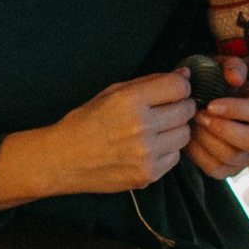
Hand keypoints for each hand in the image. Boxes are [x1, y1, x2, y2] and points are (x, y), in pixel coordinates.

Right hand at [0, 69, 194, 211]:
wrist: (63, 159)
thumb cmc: (86, 122)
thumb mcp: (112, 92)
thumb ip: (150, 81)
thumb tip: (184, 74)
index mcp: (130, 101)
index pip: (179, 86)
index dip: (179, 86)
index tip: (174, 89)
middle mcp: (141, 127)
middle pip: (186, 110)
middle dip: (180, 107)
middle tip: (165, 109)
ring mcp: (146, 154)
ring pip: (184, 135)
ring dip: (175, 129)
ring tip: (156, 129)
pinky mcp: (147, 174)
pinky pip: (175, 157)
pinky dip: (166, 150)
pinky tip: (148, 147)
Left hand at [184, 59, 248, 177]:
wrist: (200, 102)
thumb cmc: (214, 83)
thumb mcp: (222, 67)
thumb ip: (231, 66)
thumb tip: (235, 78)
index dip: (235, 109)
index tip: (210, 104)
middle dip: (222, 129)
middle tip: (199, 116)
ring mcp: (246, 156)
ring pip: (231, 157)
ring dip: (207, 140)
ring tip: (192, 124)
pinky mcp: (229, 170)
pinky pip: (215, 169)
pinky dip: (198, 155)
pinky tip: (189, 137)